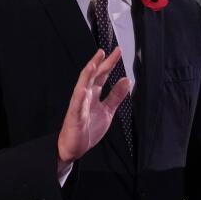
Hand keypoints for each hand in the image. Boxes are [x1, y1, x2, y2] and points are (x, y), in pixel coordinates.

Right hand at [57, 47, 131, 170]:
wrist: (74, 148)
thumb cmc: (88, 128)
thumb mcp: (107, 111)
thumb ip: (116, 96)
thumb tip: (126, 80)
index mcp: (93, 95)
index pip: (101, 75)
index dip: (109, 63)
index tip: (117, 51)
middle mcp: (84, 97)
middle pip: (92, 77)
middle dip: (99, 64)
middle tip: (106, 51)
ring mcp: (78, 106)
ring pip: (82, 88)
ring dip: (87, 76)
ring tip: (93, 64)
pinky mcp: (75, 118)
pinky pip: (77, 107)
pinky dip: (79, 99)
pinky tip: (83, 90)